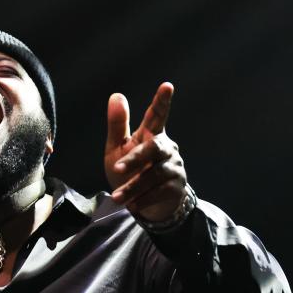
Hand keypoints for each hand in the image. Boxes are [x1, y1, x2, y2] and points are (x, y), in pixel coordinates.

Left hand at [104, 82, 187, 221]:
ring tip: (116, 197)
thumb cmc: (129, 171)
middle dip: (134, 159)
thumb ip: (118, 125)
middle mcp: (166, 148)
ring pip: (154, 174)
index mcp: (151, 135)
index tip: (167, 86)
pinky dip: (143, 199)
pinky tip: (131, 206)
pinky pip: (160, 192)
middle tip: (116, 169)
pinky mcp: (177, 187)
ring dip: (133, 187)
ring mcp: (174, 167)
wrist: (145, 203)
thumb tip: (116, 95)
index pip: (157, 115)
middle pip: (154, 148)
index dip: (162, 101)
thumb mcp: (117, 149)